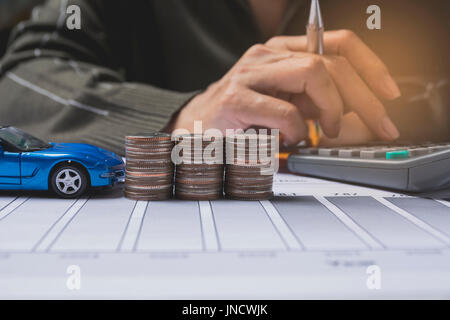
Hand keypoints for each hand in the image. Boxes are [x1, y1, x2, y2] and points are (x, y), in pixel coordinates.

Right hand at [170, 30, 399, 144]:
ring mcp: (249, 75)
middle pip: (331, 61)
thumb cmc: (241, 117)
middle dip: (364, 97)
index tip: (388, 93)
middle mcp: (267, 56)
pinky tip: (290, 137)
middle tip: (379, 124)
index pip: (338, 43)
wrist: (195, 127)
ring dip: (332, 108)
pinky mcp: (236, 100)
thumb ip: (316, 102)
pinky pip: (284, 110)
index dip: (370, 66)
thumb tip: (355, 113)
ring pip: (313, 73)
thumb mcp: (286, 102)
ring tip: (327, 130)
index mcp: (282, 53)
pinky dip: (297, 129)